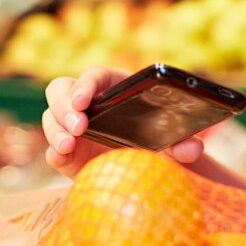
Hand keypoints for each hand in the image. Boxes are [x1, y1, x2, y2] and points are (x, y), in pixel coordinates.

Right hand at [42, 66, 205, 176]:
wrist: (146, 169)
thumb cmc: (158, 142)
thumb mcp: (173, 141)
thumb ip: (183, 143)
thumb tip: (194, 148)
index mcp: (113, 87)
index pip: (93, 76)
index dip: (86, 84)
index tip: (85, 100)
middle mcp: (87, 104)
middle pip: (62, 90)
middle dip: (65, 105)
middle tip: (80, 126)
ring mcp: (73, 127)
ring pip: (52, 115)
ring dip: (56, 127)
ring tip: (69, 143)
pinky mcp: (67, 153)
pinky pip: (51, 147)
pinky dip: (53, 149)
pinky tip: (63, 154)